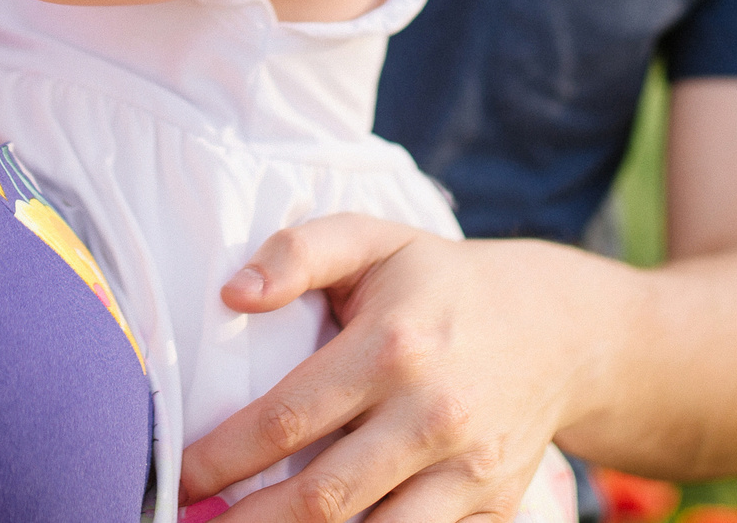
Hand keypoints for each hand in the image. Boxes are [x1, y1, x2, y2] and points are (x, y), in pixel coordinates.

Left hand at [179, 216, 579, 522]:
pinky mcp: (492, 507)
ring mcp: (467, 470)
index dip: (222, 458)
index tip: (179, 477)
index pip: (288, 419)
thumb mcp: (374, 240)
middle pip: (323, 498)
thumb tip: (233, 293)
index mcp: (393, 347)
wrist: (557, 330)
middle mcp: (432, 416)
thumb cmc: (440, 284)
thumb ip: (298, 253)